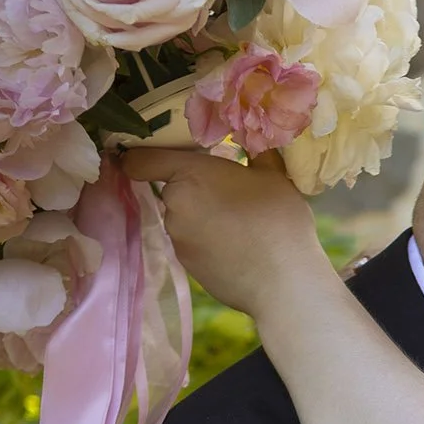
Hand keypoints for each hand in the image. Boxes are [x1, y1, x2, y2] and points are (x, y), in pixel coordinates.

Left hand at [120, 146, 325, 319]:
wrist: (284, 282)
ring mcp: (178, 239)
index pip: (141, 160)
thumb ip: (255, 154)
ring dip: (202, 218)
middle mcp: (175, 205)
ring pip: (184, 218)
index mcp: (190, 174)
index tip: (150, 158)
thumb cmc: (278, 220)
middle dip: (195, 190)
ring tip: (238, 227)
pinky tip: (237, 249)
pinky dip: (208, 243)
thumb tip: (254, 141)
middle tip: (229, 196)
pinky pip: (193, 243)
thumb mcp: (273, 175)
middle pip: (173, 190)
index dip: (139, 157)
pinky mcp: (187, 265)